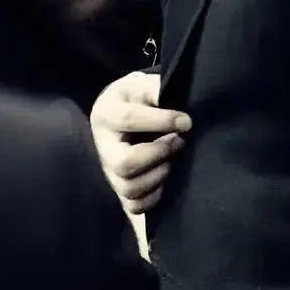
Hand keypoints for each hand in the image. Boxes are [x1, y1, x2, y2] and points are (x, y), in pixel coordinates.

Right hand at [90, 71, 191, 215]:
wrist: (122, 111)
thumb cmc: (135, 96)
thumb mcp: (141, 84)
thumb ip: (156, 89)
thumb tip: (177, 107)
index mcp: (105, 113)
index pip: (129, 119)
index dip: (162, 121)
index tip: (187, 121)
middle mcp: (102, 145)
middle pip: (124, 163)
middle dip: (159, 154)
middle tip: (179, 142)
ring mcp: (108, 171)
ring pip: (130, 188)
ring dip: (159, 174)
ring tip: (173, 158)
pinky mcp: (118, 189)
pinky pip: (134, 205)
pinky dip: (154, 195)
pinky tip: (165, 177)